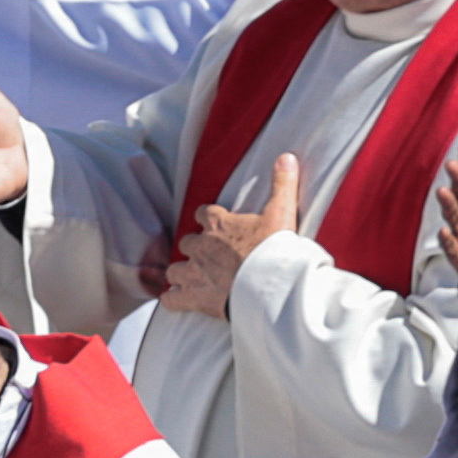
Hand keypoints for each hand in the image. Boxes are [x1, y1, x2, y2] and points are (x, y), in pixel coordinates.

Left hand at [151, 152, 299, 325]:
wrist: (269, 284)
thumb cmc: (275, 248)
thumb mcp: (282, 212)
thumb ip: (282, 184)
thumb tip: (286, 156)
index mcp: (218, 224)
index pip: (203, 214)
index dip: (209, 220)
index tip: (217, 225)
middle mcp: (200, 246)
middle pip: (187, 242)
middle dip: (196, 249)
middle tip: (212, 257)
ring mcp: (193, 272)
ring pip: (175, 270)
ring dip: (183, 273)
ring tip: (196, 279)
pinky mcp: (193, 297)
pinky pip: (171, 299)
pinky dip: (173, 299)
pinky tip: (179, 300)